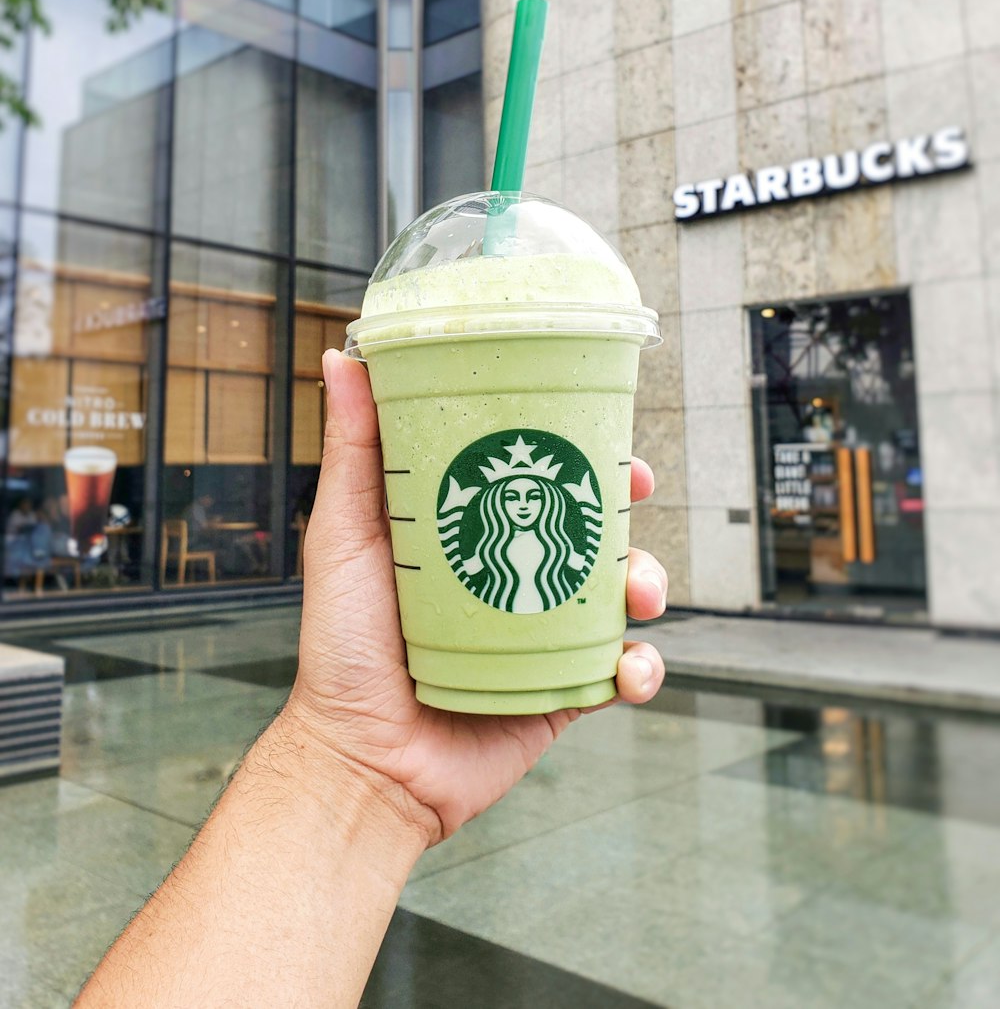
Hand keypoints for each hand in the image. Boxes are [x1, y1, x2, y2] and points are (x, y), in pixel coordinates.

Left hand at [285, 350, 667, 849]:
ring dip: (649, 582)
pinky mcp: (560, 693)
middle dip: (628, 508)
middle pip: (593, 528)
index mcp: (473, 535)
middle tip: (637, 493)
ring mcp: (541, 636)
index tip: (605, 433)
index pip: (539, 479)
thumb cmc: (341, 647)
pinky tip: (629, 667)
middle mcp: (514, 578)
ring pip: (619, 595)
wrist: (362, 763)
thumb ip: (354, 449)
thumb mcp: (345, 534)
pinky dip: (641, 668)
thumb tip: (343, 354)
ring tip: (638, 590)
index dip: (579, 452)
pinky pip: (620, 674)